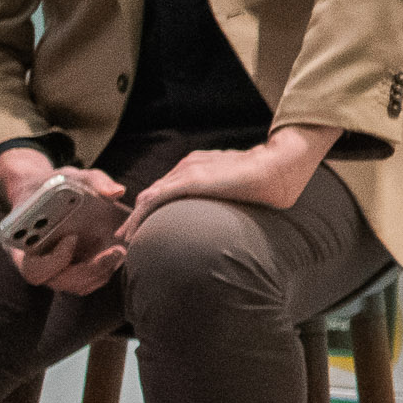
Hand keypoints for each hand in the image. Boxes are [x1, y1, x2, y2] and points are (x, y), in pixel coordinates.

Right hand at [0, 161, 130, 293]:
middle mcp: (38, 263)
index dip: (54, 260)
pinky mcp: (75, 268)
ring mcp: (57, 269)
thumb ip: (93, 180)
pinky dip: (106, 270)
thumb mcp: (69, 176)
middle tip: (117, 251)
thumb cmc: (53, 185)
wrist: (45, 193)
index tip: (72, 237)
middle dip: (90, 269)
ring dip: (102, 272)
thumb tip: (117, 193)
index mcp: (22, 245)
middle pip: (61, 282)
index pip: (33, 270)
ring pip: (78, 285)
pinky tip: (121, 252)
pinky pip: (89, 280)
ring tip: (121, 250)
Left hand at [128, 125, 337, 242]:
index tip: (145, 225)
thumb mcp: (239, 184)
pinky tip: (134, 230)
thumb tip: (226, 211)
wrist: (276, 168)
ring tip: (127, 236)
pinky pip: (156, 199)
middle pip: (153, 192)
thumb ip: (225, 192)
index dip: (153, 207)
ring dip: (136, 218)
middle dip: (138, 214)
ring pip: (150, 196)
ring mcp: (187, 171)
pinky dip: (142, 215)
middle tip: (127, 234)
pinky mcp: (190, 180)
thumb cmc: (266, 179)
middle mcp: (188, 166)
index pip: (168, 187)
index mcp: (199, 165)